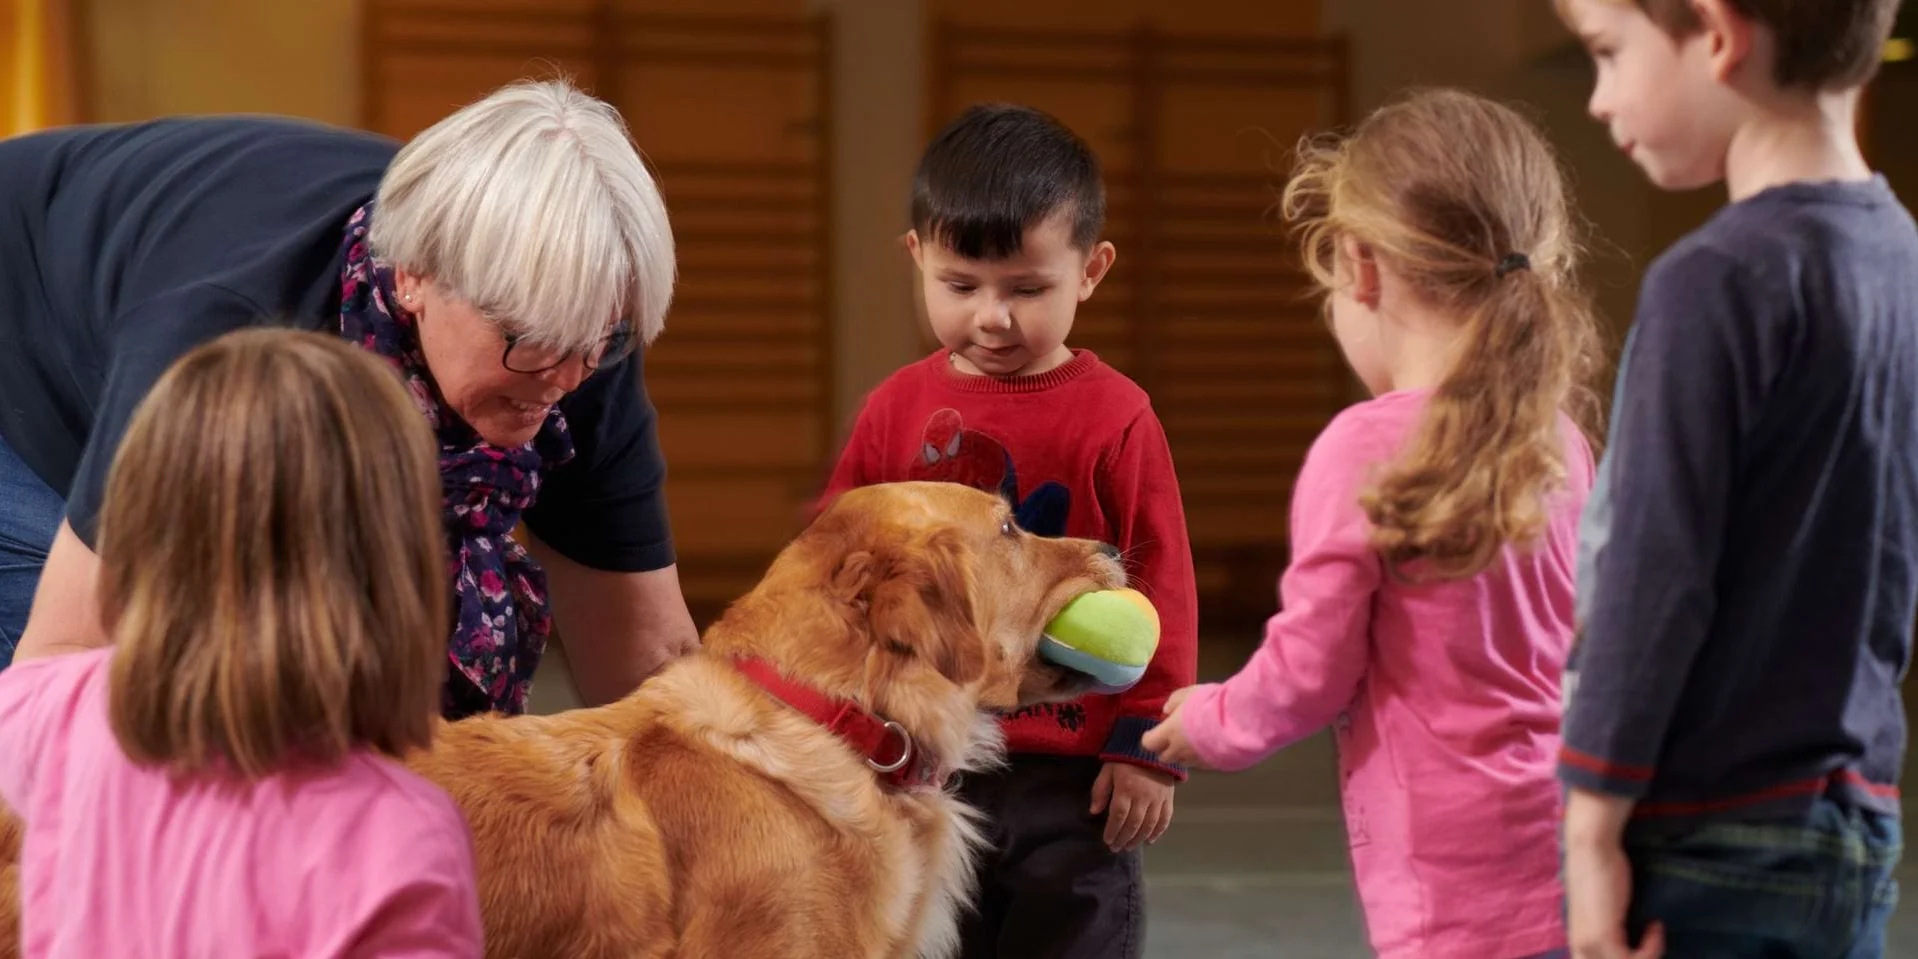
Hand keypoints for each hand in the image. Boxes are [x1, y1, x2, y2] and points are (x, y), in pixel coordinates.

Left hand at [1090, 763, 1174, 851]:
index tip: (1108, 841)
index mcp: (1126, 789)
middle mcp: (1143, 797)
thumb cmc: (1125, 759)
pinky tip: (1150, 841)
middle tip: (1116, 848)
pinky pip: (1165, 819)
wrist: (1152, 748)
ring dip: (1139, 839)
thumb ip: (1100, 790)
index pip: (1118, 816)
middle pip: (1133, 824)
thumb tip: (1094, 812)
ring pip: (1149, 825)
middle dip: (1123, 838)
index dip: (1112, 831)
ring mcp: (1158, 799)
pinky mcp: (1168, 799)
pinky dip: (1158, 832)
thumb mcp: (1108, 770)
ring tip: (1129, 847)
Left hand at [1139, 687, 1207, 769]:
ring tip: (1192, 742)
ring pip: (1183, 761)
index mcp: (1169, 732)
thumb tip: (1166, 711)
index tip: (1153, 733)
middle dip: (1165, 749)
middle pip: (1164, 757)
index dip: (1149, 738)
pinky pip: (1200, 763)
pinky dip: (1200, 757)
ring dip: (1183, 754)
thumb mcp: (1188, 693)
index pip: (1149, 744)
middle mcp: (1179, 750)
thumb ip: (1174, 702)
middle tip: (1172, 739)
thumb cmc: (1208, 704)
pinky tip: (1209, 746)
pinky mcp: (1212, 765)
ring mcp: (1196, 760)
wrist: (1236, 722)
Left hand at [1564, 788, 1663, 958]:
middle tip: (1651, 944)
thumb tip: (1629, 936)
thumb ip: (1610, 929)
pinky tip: (1655, 926)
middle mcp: (1580, 947)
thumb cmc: (1599, 870)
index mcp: (1578, 942)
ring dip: (1648, 955)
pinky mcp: (1602, 937)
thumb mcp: (1603, 909)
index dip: (1626, 958)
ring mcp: (1589, 944)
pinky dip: (1652, 948)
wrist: (1592, 848)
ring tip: (1655, 934)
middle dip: (1636, 958)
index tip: (1643, 944)